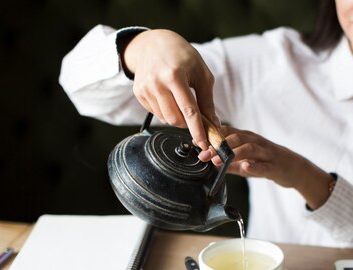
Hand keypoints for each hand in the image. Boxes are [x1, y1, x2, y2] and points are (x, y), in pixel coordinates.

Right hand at [123, 29, 217, 154]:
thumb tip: (213, 124)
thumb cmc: (183, 57)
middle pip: (175, 119)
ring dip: (177, 117)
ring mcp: (145, 88)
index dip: (197, 129)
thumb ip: (207, 101)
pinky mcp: (138, 92)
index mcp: (175, 75)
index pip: (188, 110)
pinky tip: (168, 97)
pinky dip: (166, 111)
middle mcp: (157, 83)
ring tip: (180, 101)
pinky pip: (155, 113)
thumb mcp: (202, 74)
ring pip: (165, 119)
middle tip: (194, 116)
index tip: (204, 143)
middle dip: (188, 124)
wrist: (154, 43)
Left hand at [215, 126, 333, 209]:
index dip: (211, 136)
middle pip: (236, 137)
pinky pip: (264, 166)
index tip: (197, 142)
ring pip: (249, 148)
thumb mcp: (247, 160)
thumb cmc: (268, 162)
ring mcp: (266, 153)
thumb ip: (230, 161)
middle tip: (204, 154)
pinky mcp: (274, 166)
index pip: (227, 131)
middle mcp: (256, 142)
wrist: (295, 168)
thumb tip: (211, 161)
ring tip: (218, 160)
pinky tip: (245, 168)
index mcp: (248, 138)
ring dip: (232, 153)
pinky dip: (254, 166)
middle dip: (218, 145)